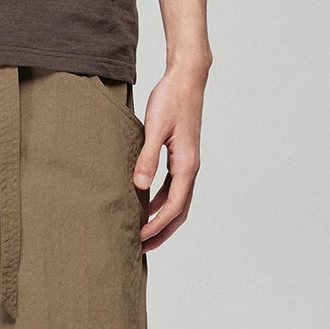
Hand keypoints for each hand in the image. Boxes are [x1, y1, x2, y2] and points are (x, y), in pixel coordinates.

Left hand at [133, 58, 208, 248]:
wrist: (186, 79)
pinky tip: (145, 204)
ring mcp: (187, 163)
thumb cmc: (170, 100)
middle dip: (162, 232)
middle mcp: (190, 168)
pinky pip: (173, 188)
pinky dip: (160, 201)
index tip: (138, 238)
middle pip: (179, 212)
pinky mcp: (181, 157)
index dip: (156, 226)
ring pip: (178, 202)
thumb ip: (147, 158)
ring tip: (142, 232)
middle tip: (141, 248)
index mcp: (186, 165)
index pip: (173, 207)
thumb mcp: (155, 128)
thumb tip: (139, 187)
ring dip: (162, 219)